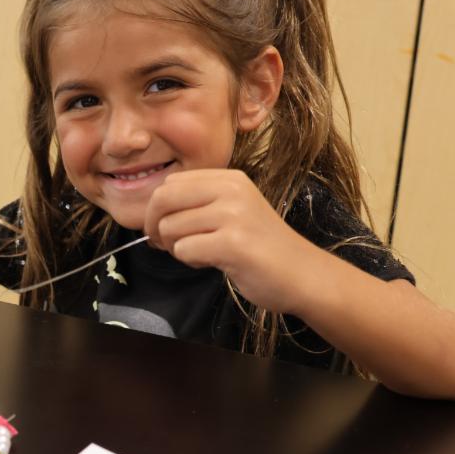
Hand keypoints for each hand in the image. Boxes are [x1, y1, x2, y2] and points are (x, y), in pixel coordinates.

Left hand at [144, 169, 323, 312]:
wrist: (302, 274)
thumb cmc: (262, 248)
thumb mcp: (233, 211)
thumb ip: (198, 205)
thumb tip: (152, 215)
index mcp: (230, 179)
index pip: (171, 183)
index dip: (157, 208)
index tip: (162, 228)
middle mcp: (231, 190)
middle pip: (163, 199)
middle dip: (155, 226)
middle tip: (163, 244)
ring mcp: (233, 215)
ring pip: (170, 227)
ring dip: (177, 248)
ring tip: (202, 254)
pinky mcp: (232, 243)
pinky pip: (184, 250)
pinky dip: (190, 261)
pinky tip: (212, 262)